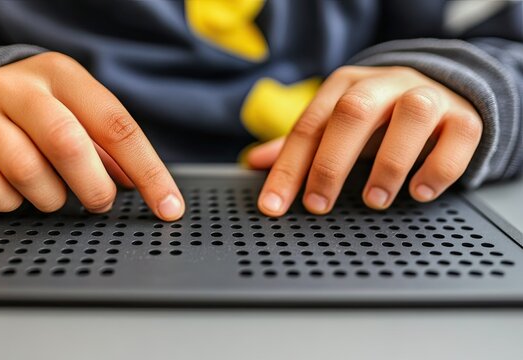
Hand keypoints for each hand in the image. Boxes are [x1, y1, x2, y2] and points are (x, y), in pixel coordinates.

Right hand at [0, 52, 184, 220]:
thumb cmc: (36, 110)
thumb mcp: (76, 111)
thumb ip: (108, 146)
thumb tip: (141, 184)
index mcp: (62, 75)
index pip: (116, 125)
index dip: (148, 172)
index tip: (168, 207)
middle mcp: (19, 88)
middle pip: (67, 144)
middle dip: (94, 187)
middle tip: (100, 202)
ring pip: (27, 171)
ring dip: (51, 198)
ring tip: (54, 193)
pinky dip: (12, 203)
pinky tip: (16, 191)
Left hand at [248, 66, 481, 215]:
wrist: (441, 94)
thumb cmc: (379, 118)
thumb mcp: (337, 126)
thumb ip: (302, 145)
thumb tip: (254, 162)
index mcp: (346, 86)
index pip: (310, 126)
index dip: (289, 167)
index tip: (275, 205)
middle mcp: (385, 84)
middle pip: (353, 112)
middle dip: (331, 162)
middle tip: (318, 205)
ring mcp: (428, 96)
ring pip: (411, 116)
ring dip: (389, 163)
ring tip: (374, 201)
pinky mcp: (464, 116)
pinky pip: (458, 136)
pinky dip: (438, 168)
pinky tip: (419, 192)